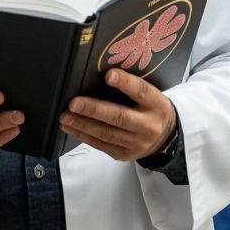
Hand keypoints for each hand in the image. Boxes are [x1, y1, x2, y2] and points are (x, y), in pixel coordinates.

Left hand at [59, 69, 175, 161]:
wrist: (164, 139)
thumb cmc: (151, 110)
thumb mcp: (151, 97)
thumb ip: (132, 88)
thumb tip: (102, 75)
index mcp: (157, 105)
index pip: (141, 92)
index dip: (125, 83)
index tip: (108, 75)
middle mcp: (148, 126)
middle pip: (119, 117)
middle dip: (94, 109)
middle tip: (74, 103)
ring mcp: (136, 143)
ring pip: (106, 133)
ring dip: (82, 124)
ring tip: (65, 116)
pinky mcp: (124, 154)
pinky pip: (101, 145)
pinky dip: (83, 135)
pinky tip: (70, 128)